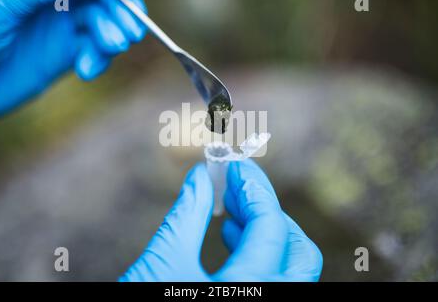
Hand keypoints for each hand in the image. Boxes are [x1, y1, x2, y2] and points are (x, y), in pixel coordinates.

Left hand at [0, 0, 145, 118]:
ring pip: (104, 19)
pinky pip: (96, 48)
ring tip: (112, 47)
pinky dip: (99, 59)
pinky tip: (86, 70)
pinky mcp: (65, 50)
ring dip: (114, 34)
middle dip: (121, 9)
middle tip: (132, 30)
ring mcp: (60, 21)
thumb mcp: (7, 1)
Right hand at [120, 160, 322, 281]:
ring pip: (291, 269)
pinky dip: (260, 256)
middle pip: (297, 250)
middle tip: (237, 189)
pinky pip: (275, 282)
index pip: (271, 227)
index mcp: (250, 290)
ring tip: (230, 211)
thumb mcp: (160, 265)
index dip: (254, 189)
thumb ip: (185, 215)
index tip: (234, 167)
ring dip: (266, 233)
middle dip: (269, 212)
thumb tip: (200, 177)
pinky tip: (230, 238)